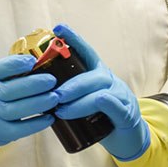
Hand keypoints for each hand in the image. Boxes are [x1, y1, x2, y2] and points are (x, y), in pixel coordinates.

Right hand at [0, 54, 57, 147]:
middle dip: (33, 85)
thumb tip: (49, 59)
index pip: (0, 69)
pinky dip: (36, 123)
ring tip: (54, 98)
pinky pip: (20, 129)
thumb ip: (24, 70)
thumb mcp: (8, 78)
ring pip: (14, 109)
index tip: (33, 61)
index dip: (15, 64)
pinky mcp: (4, 130)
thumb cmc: (5, 95)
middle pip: (8, 90)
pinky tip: (50, 117)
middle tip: (52, 81)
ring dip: (37, 103)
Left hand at [52, 24, 149, 159]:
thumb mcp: (84, 99)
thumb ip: (69, 91)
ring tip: (61, 111)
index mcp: (98, 74)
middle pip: (91, 76)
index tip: (58, 28)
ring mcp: (120, 96)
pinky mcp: (126, 114)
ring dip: (78, 101)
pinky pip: (113, 105)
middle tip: (54, 95)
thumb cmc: (101, 117)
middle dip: (70, 85)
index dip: (74, 39)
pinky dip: (100, 104)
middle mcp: (110, 81)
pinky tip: (91, 106)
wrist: (128, 138)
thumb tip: (38, 88)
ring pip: (99, 92)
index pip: (86, 52)